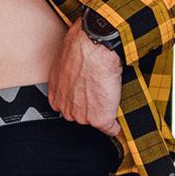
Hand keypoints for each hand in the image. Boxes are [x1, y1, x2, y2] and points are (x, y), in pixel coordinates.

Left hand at [47, 16, 123, 136]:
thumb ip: (68, 73)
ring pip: (96, 120)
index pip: (67, 105)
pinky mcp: (100, 119)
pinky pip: (111, 129)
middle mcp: (66, 107)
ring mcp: (82, 115)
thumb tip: (76, 70)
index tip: (88, 96)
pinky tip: (119, 119)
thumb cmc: (81, 46)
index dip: (80, 99)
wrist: (95, 47)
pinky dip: (117, 125)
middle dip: (91, 106)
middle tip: (101, 92)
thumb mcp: (65, 59)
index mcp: (56, 93)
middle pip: (80, 115)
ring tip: (111, 94)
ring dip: (105, 112)